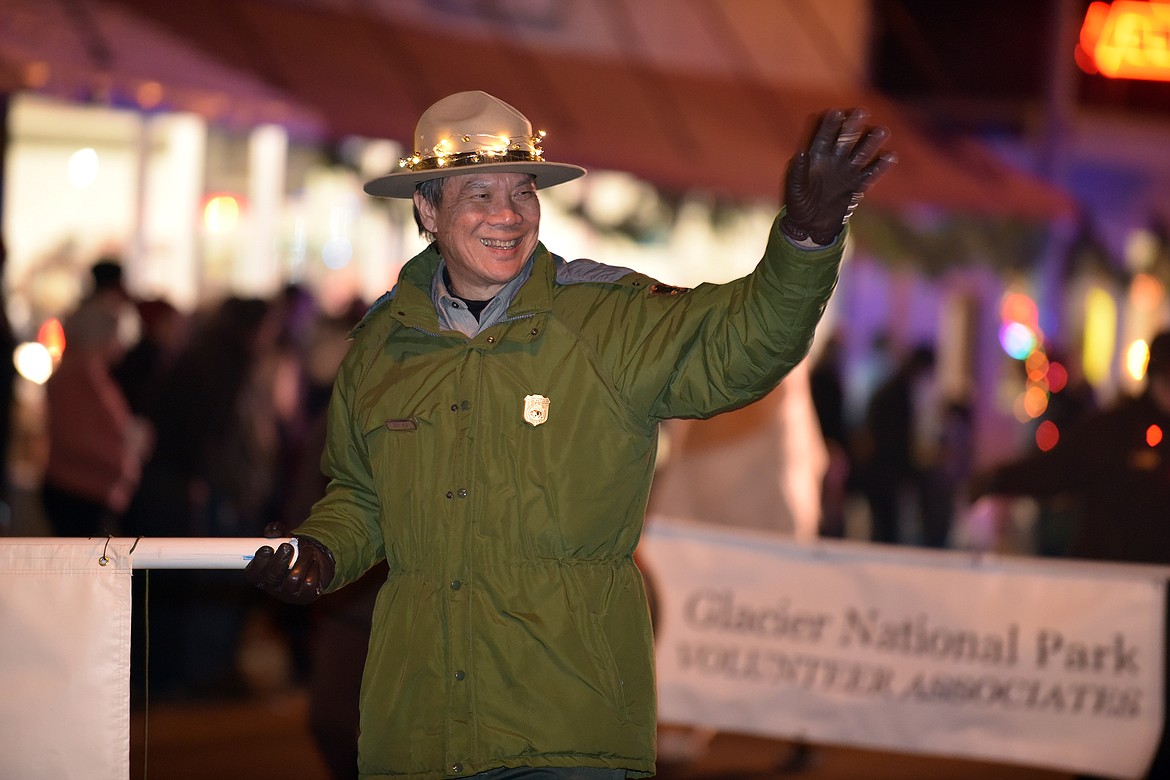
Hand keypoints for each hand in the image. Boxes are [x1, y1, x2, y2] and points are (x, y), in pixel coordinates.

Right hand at [245, 535, 335, 604]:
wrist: (315, 562)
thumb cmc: (294, 551)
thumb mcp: (284, 539)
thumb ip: (277, 532)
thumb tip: (273, 529)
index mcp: (261, 574)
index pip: (253, 573)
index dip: (258, 562)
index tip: (267, 548)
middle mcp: (273, 587)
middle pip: (272, 578)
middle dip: (279, 561)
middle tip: (287, 547)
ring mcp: (289, 593)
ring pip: (294, 578)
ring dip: (302, 560)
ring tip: (308, 550)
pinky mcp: (306, 596)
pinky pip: (309, 582)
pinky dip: (313, 568)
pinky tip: (314, 562)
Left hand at [781, 107, 895, 244]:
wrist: (810, 226)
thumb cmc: (797, 205)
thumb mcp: (794, 188)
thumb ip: (798, 171)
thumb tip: (802, 152)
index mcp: (815, 157)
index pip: (824, 137)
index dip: (830, 125)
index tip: (837, 112)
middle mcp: (833, 161)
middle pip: (845, 140)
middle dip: (853, 127)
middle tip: (861, 112)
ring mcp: (846, 172)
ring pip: (860, 154)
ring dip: (870, 142)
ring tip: (881, 131)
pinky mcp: (856, 186)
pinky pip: (870, 174)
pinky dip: (879, 166)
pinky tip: (890, 156)